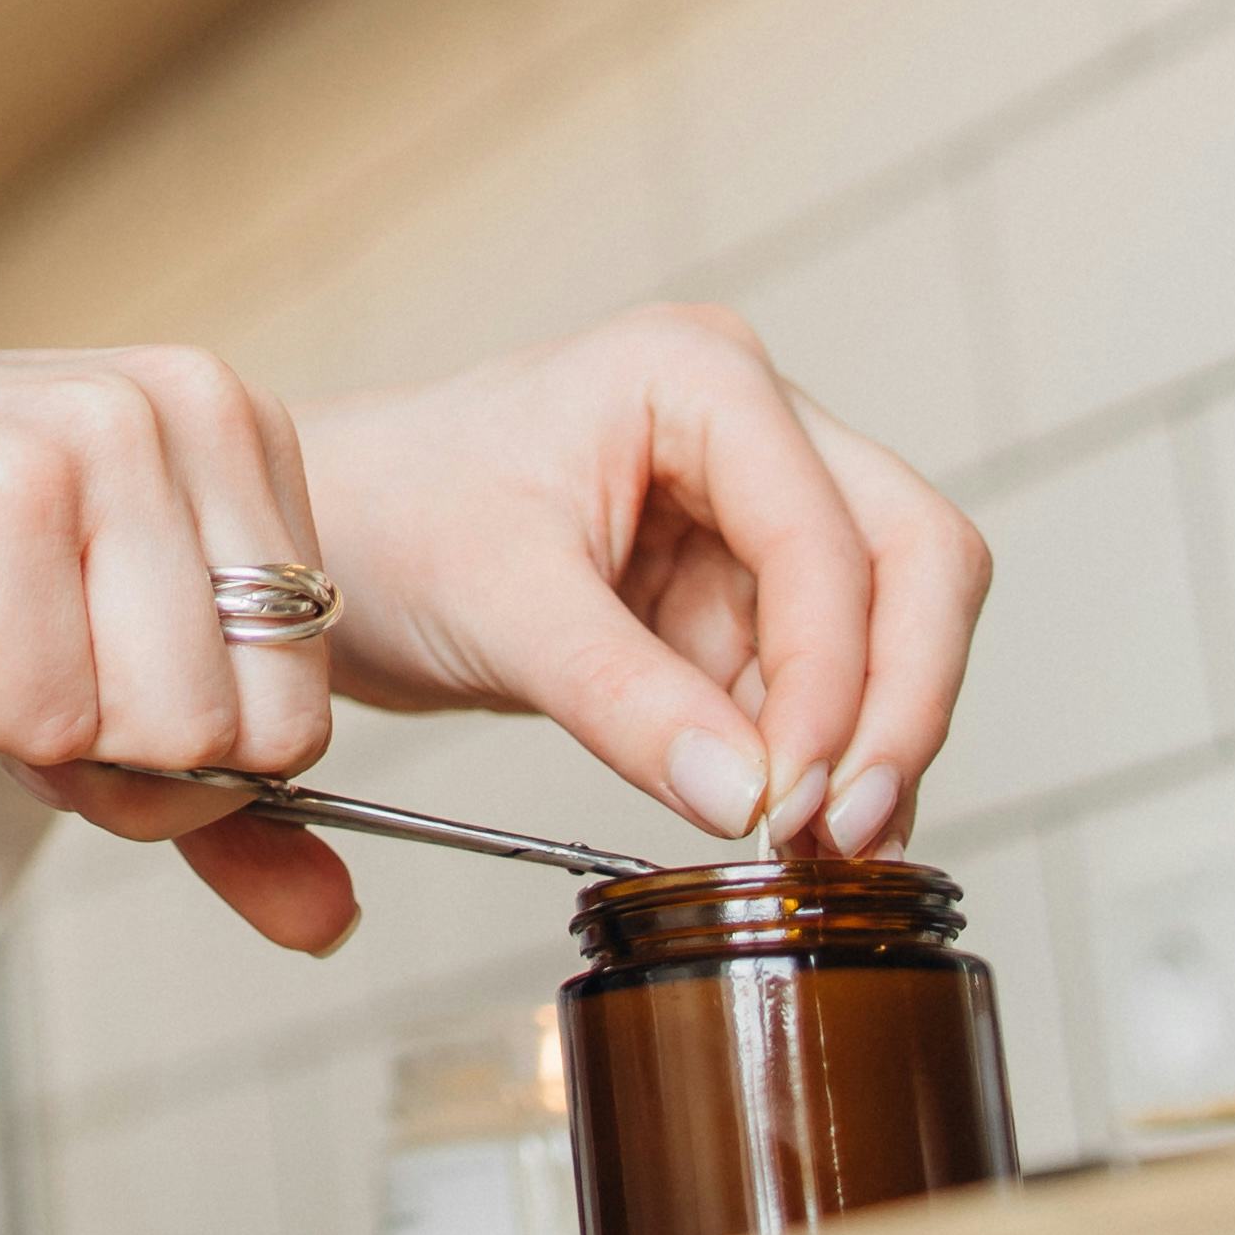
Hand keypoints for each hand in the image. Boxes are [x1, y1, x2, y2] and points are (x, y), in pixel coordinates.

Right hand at [0, 343, 349, 943]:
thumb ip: (219, 792)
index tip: (74, 652)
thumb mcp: (93, 669)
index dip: (177, 740)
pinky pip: (48, 723)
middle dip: (127, 755)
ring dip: (42, 728)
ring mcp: (106, 441)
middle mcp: (197, 407)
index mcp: (242, 426)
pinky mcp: (11, 498)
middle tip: (18, 658)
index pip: (306, 701)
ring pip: (170, 736)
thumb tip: (329, 923)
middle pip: (261, 731)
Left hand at [298, 305, 986, 863]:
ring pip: (888, 624)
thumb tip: (750, 800)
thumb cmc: (388, 518)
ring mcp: (753, 506)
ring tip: (823, 855)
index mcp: (699, 378)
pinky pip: (823, 676)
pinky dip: (822, 754)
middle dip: (896, 701)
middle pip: (911, 559)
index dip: (838, 677)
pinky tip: (798, 832)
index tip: (798, 799)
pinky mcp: (737, 588)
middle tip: (848, 831)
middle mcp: (751, 424)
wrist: (324, 539)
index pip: (831, 535)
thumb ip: (627, 699)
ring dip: (868, 742)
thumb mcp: (498, 605)